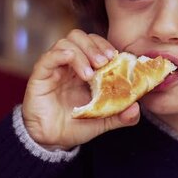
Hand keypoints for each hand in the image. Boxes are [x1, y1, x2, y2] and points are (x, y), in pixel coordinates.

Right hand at [21, 29, 139, 149]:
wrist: (53, 141)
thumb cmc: (76, 125)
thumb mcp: (103, 121)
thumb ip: (120, 115)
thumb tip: (136, 108)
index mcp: (85, 68)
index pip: (95, 44)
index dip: (105, 46)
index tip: (115, 57)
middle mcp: (69, 64)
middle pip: (79, 37)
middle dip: (94, 46)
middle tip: (104, 62)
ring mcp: (54, 68)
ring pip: (65, 43)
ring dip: (81, 53)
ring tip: (90, 74)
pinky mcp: (40, 76)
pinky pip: (48, 58)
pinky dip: (60, 55)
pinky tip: (70, 60)